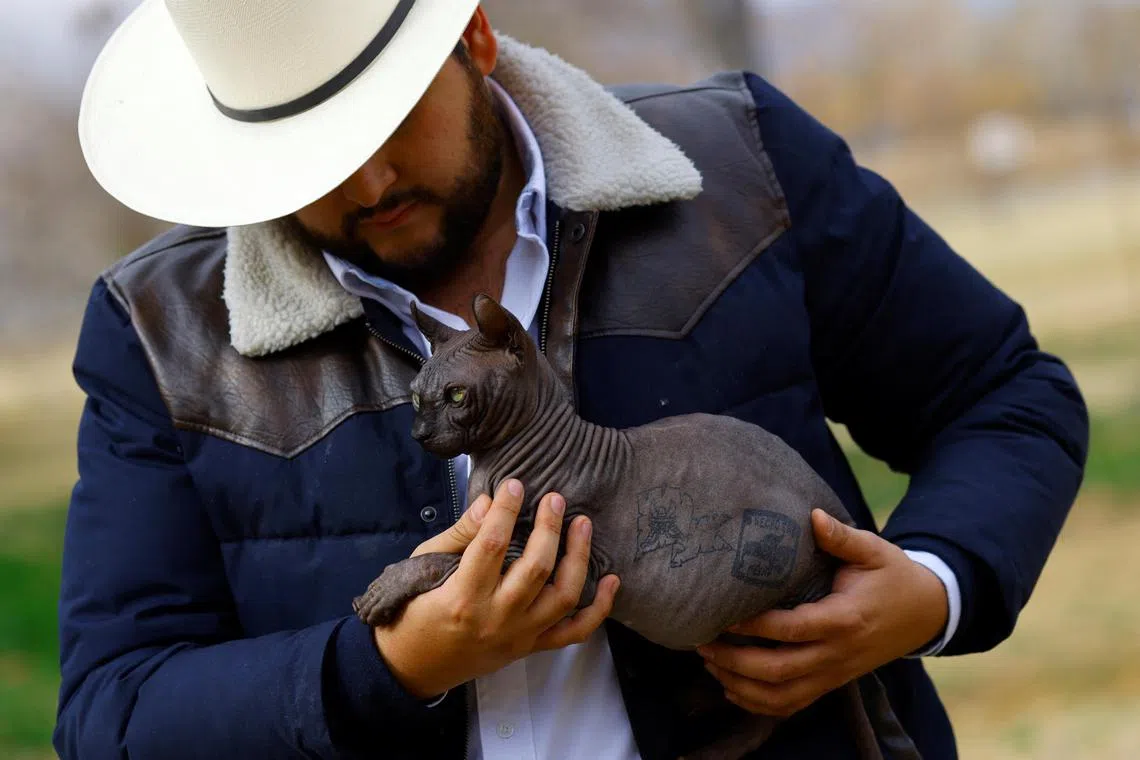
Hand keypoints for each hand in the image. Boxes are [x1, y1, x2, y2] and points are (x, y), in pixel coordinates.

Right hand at [374, 479, 619, 698]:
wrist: (412, 667)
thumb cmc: (413, 611)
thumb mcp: (422, 567)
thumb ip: (459, 535)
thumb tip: (490, 502)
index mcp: (463, 598)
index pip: (491, 546)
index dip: (506, 511)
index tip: (515, 485)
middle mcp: (496, 620)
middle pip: (536, 569)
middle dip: (549, 528)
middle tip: (555, 498)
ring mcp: (518, 637)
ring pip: (562, 597)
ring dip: (578, 558)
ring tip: (582, 524)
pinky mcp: (530, 648)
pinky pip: (573, 632)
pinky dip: (598, 609)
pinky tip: (612, 580)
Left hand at [697, 509, 947, 717]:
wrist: (926, 612)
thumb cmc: (893, 576)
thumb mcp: (874, 550)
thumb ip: (841, 536)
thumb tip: (812, 515)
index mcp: (845, 619)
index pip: (792, 629)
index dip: (755, 625)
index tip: (724, 615)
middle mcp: (838, 654)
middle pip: (779, 671)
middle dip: (735, 661)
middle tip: (702, 643)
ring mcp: (835, 674)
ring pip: (782, 696)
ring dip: (741, 686)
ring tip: (710, 664)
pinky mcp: (832, 683)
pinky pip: (792, 705)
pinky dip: (760, 704)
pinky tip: (732, 688)